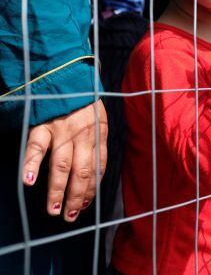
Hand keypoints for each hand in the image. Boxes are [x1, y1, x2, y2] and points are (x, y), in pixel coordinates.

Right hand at [22, 100, 107, 221]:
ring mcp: (61, 130)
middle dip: (76, 196)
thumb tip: (96, 174)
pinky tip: (28, 181)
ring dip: (57, 189)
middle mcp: (82, 135)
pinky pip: (36, 146)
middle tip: (69, 216)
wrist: (68, 77)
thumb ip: (97, 144)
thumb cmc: (84, 103)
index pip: (97, 168)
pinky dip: (31, 163)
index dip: (91, 189)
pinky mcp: (42, 124)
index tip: (85, 205)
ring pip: (60, 164)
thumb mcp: (99, 121)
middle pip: (81, 171)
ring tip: (53, 209)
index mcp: (98, 134)